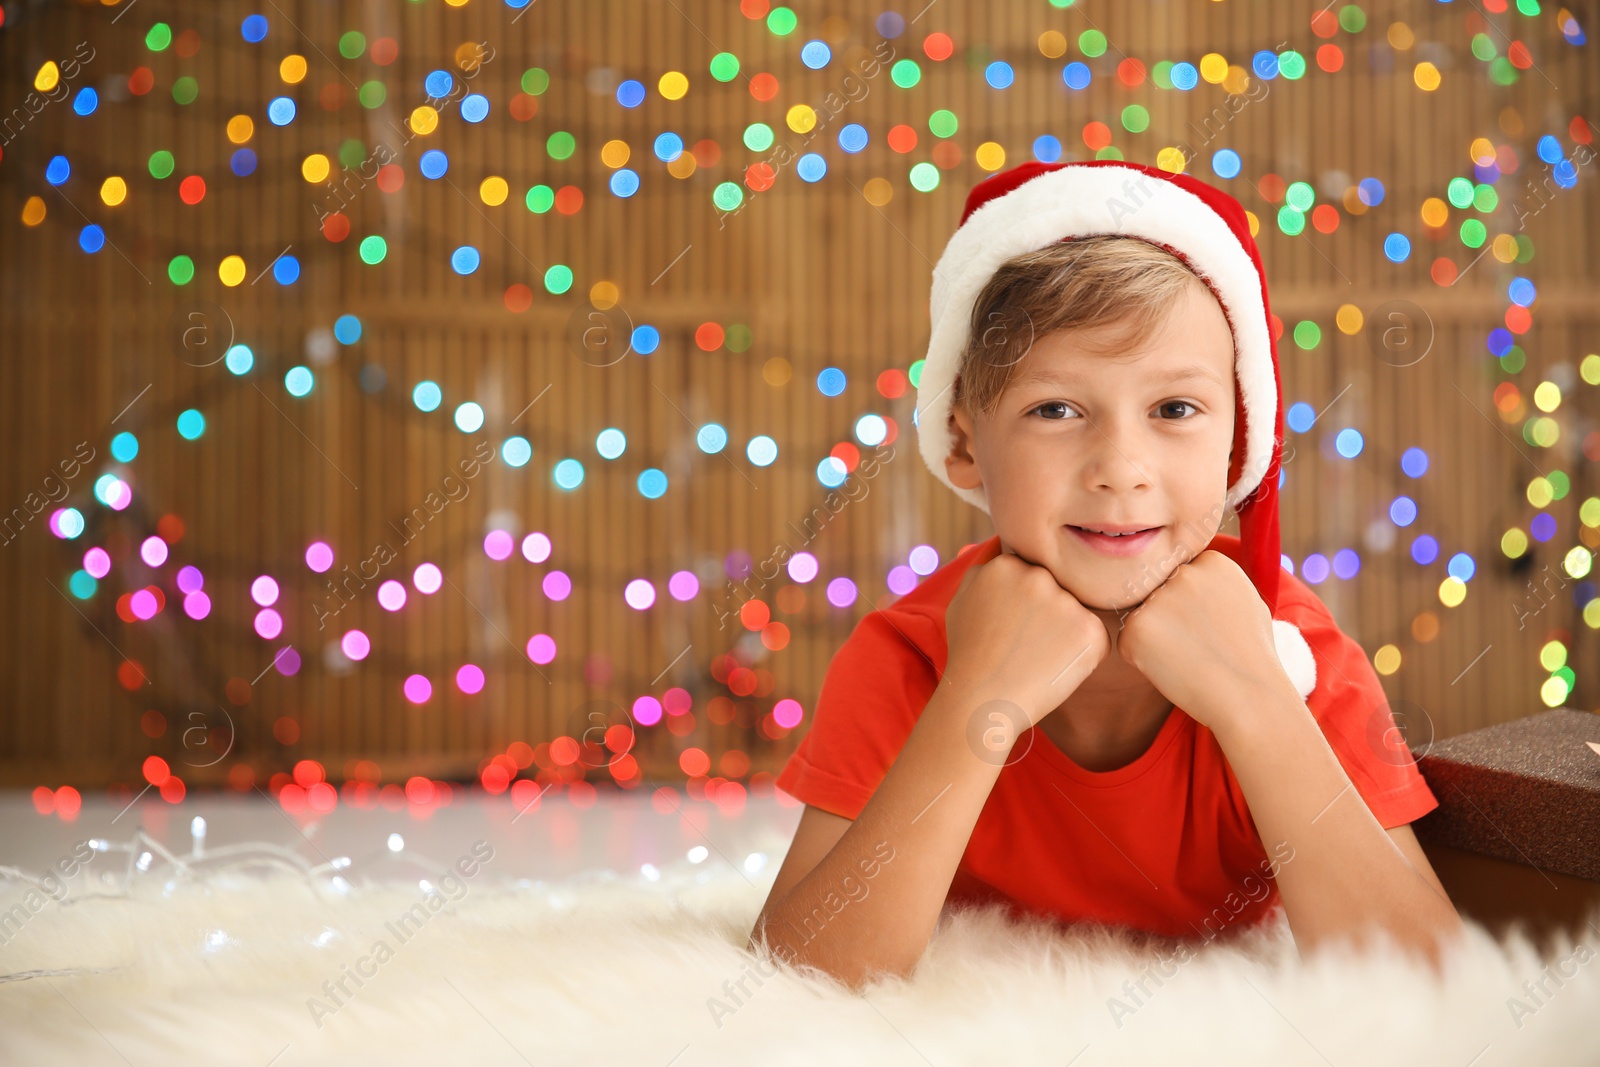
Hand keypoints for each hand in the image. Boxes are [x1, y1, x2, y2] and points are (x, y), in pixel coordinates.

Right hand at [944, 539, 1110, 726]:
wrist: (981, 702)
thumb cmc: (968, 655)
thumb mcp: (962, 600)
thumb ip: (984, 569)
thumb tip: (1003, 546)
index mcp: (1007, 564)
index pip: (1033, 574)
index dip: (1025, 603)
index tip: (1012, 626)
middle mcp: (1038, 576)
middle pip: (1058, 589)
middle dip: (1048, 614)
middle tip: (1025, 645)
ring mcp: (1065, 601)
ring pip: (1077, 612)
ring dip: (1066, 633)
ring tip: (1038, 658)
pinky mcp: (1089, 630)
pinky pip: (1096, 638)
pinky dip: (1083, 655)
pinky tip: (1054, 668)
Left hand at [1114, 549, 1291, 730]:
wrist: (1249, 696)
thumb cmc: (1251, 656)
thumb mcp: (1247, 602)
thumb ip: (1215, 584)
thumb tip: (1191, 573)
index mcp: (1212, 561)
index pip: (1181, 576)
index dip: (1189, 606)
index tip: (1208, 627)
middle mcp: (1182, 572)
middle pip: (1158, 593)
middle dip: (1169, 618)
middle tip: (1197, 646)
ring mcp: (1158, 598)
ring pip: (1142, 616)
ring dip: (1155, 638)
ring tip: (1187, 658)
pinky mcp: (1136, 627)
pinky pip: (1128, 641)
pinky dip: (1141, 659)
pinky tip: (1172, 669)